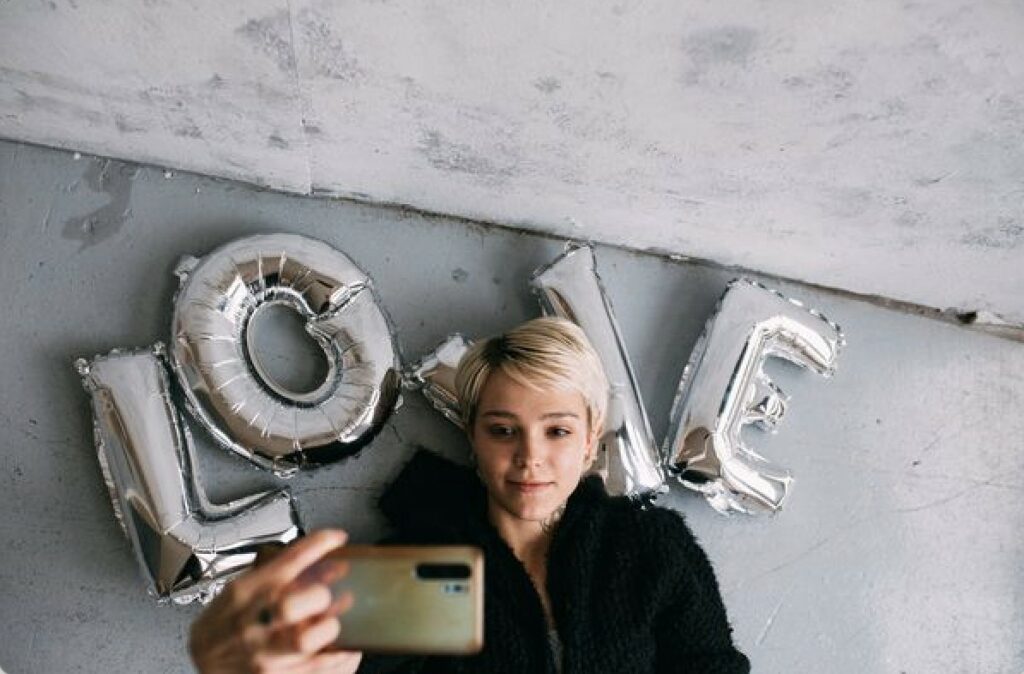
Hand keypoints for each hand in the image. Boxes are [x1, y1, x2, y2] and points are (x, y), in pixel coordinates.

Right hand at [189, 529, 362, 673]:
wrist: (204, 660)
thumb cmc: (223, 621)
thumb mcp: (240, 587)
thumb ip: (275, 573)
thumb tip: (320, 559)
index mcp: (244, 592)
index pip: (285, 561)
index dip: (317, 545)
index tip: (335, 539)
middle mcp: (251, 622)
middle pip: (291, 604)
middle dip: (319, 594)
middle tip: (329, 594)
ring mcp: (262, 654)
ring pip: (305, 640)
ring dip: (330, 628)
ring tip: (334, 622)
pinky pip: (316, 668)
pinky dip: (338, 656)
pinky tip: (345, 646)